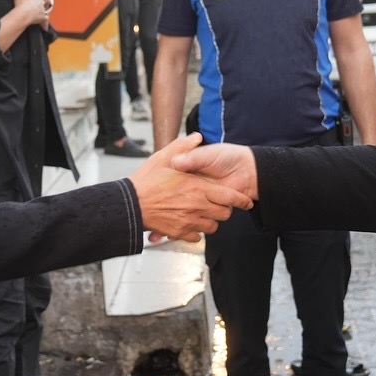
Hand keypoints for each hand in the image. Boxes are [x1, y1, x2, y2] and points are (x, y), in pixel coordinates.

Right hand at [11, 0, 49, 26]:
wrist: (23, 14)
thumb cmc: (20, 4)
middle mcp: (42, 1)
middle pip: (42, 1)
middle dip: (40, 2)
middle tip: (35, 5)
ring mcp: (43, 9)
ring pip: (43, 10)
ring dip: (41, 11)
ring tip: (36, 13)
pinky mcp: (43, 17)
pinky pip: (45, 18)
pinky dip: (43, 19)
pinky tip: (42, 20)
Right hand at [129, 134, 251, 242]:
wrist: (129, 204)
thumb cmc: (145, 181)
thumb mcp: (164, 157)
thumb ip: (183, 148)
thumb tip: (197, 137)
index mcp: (197, 188)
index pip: (229, 197)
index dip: (240, 200)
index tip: (246, 201)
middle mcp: (196, 206)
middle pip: (223, 214)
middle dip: (223, 209)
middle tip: (217, 204)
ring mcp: (188, 221)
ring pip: (212, 227)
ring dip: (210, 221)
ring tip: (203, 213)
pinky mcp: (179, 233)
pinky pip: (196, 237)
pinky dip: (195, 232)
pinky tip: (189, 223)